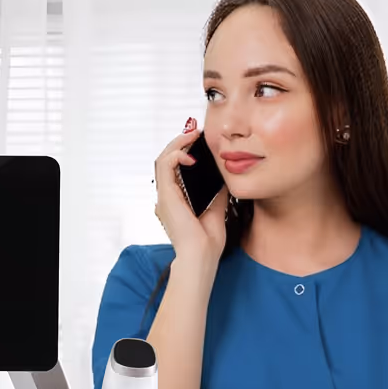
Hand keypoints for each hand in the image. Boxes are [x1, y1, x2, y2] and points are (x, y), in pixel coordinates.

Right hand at [155, 118, 228, 262]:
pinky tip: (191, 156)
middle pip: (167, 160)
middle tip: (196, 131)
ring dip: (178, 143)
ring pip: (163, 158)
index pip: (174, 168)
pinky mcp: (166, 196)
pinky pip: (165, 166)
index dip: (184, 151)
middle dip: (181, 142)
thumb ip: (216, 192)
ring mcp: (164, 196)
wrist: (202, 257)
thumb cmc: (208, 242)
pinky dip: (176, 155)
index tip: (199, 140)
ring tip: (193, 134)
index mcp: (176, 200)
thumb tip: (224, 175)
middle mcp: (166, 197)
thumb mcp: (216, 209)